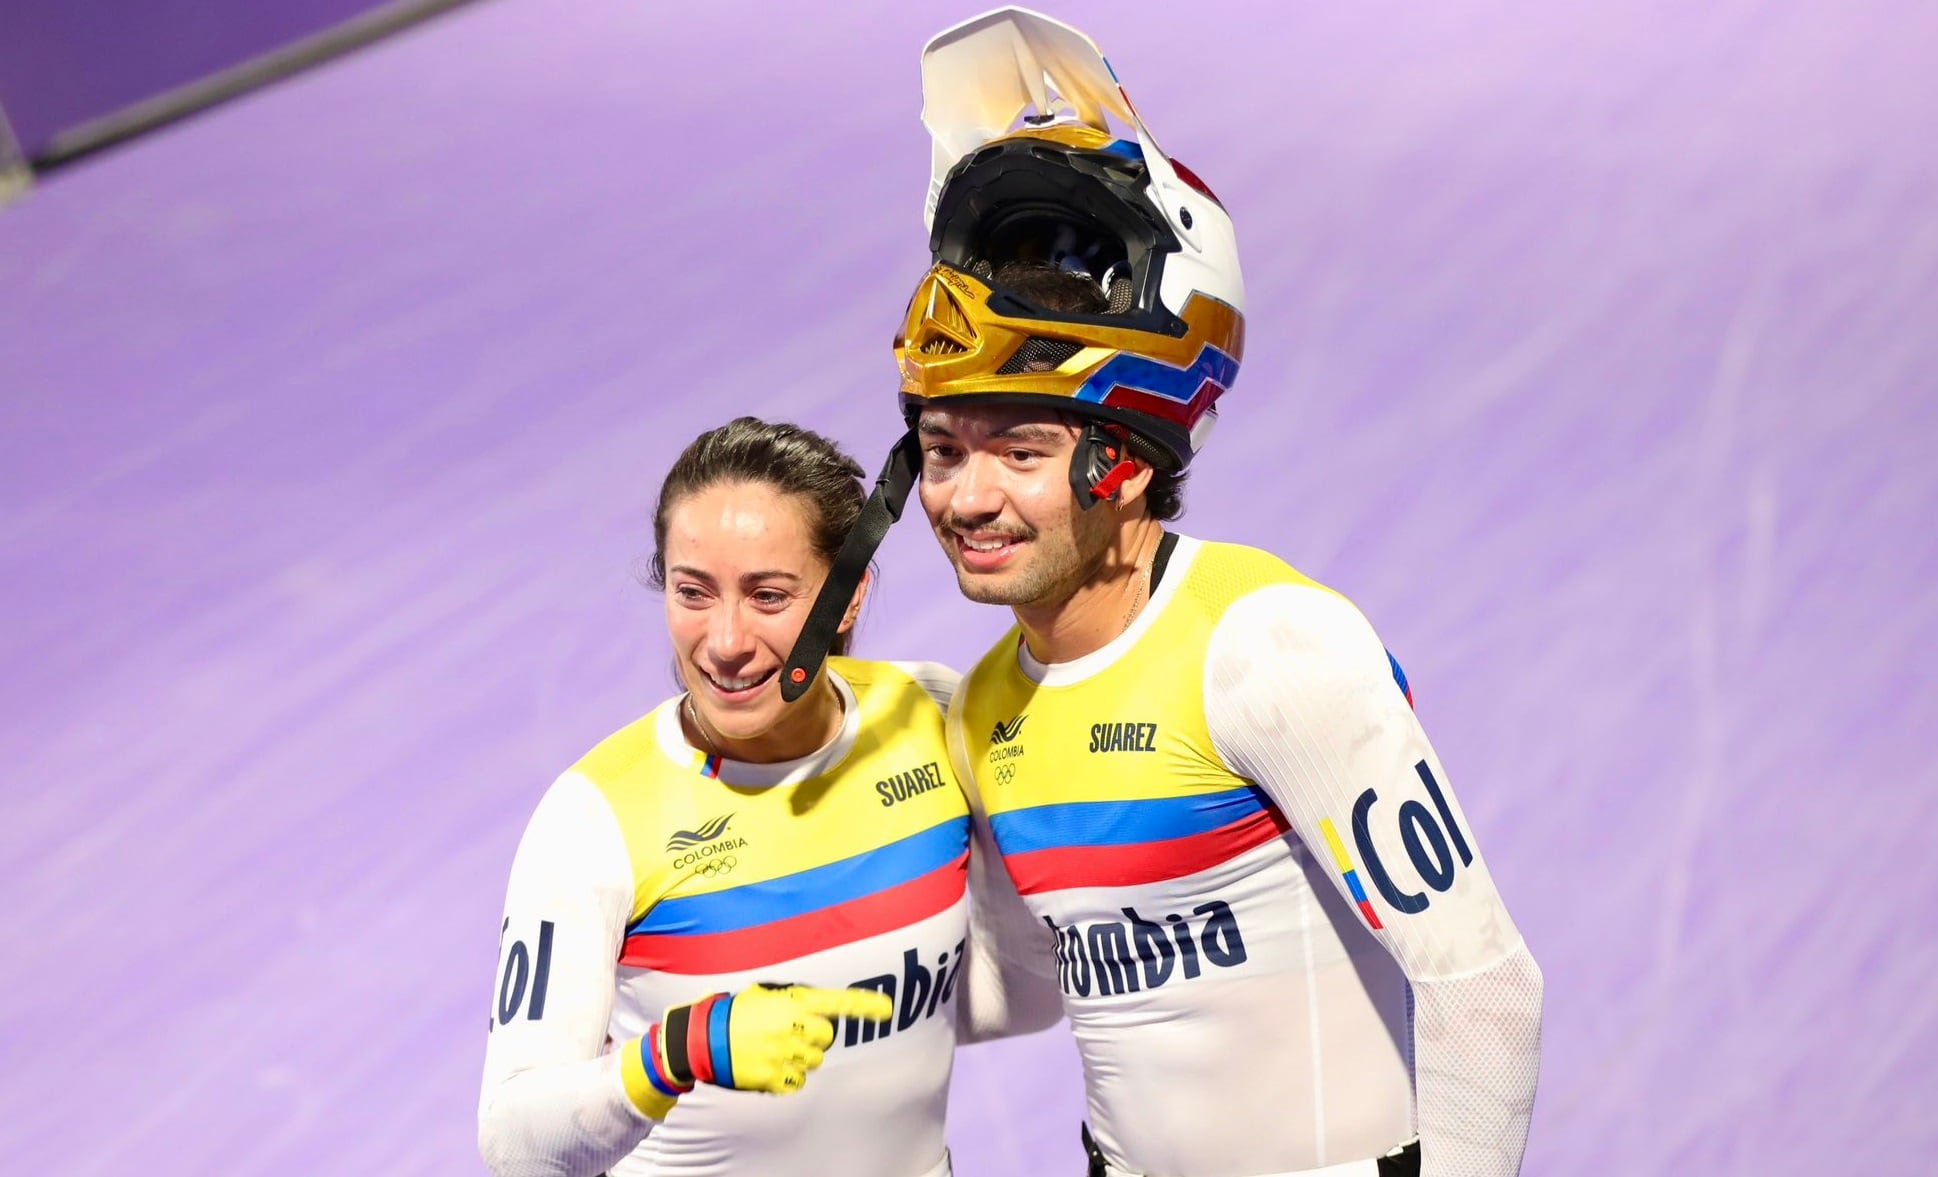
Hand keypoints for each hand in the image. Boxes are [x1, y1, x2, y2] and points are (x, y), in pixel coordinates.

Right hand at [630, 984, 892, 1112]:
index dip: (863, 1006)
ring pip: (813, 1062)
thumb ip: (795, 1001)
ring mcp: (784, 1054)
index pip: (836, 1002)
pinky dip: (788, 1078)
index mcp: (792, 1003)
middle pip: (827, 1038)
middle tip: (790, 1033)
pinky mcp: (773, 1077)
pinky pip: (797, 1082)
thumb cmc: (734, 1013)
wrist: (702, 1039)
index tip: (886, 1009)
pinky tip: (769, 1066)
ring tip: (773, 1048)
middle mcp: (792, 1028)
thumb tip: (818, 1009)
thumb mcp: (765, 995)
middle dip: (814, 1037)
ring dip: (800, 1057)